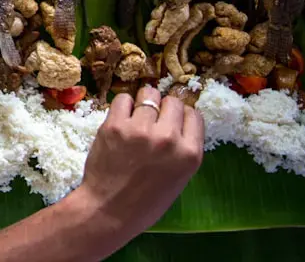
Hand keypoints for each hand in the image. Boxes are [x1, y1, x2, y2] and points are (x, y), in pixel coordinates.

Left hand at [76, 86, 202, 236]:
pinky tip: (121, 118)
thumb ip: (182, 149)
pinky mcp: (115, 125)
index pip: (194, 115)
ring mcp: (140, 130)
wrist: (109, 210)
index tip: (173, 121)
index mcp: (190, 154)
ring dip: (144, 103)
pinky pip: (123, 98)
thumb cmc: (146, 201)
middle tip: (154, 120)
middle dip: (165, 108)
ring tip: (138, 117)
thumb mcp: (179, 177)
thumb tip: (177, 122)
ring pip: (149, 94)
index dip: (183, 116)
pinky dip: (123, 105)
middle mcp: (168, 138)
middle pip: (173, 102)